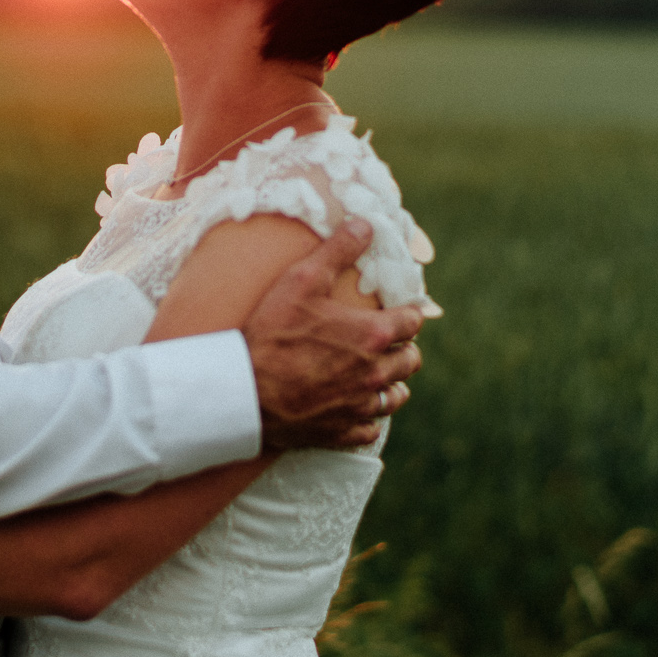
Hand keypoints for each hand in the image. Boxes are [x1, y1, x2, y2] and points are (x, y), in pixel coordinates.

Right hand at [242, 219, 424, 449]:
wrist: (244, 393)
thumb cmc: (272, 334)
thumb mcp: (301, 281)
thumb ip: (338, 250)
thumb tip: (366, 224)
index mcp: (373, 335)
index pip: (413, 321)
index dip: (407, 313)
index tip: (398, 311)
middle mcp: (375, 373)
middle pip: (410, 361)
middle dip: (402, 348)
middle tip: (385, 341)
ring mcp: (360, 406)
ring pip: (395, 396)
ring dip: (390, 383)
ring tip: (375, 374)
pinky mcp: (343, 432)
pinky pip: (371, 428)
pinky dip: (366, 417)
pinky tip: (353, 406)